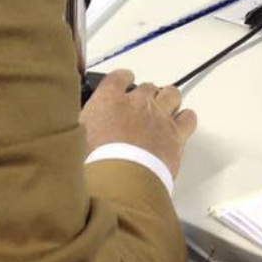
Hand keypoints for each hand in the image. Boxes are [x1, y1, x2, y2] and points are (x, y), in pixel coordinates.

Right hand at [80, 69, 196, 180]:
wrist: (121, 183)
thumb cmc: (96, 164)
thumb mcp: (75, 140)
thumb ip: (79, 127)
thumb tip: (73, 127)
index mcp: (108, 100)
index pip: (118, 78)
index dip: (122, 79)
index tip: (122, 82)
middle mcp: (136, 102)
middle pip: (147, 87)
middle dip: (145, 96)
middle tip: (141, 108)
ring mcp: (159, 117)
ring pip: (171, 94)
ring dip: (167, 100)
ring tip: (164, 110)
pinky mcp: (176, 135)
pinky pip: (188, 118)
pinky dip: (185, 119)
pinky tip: (180, 125)